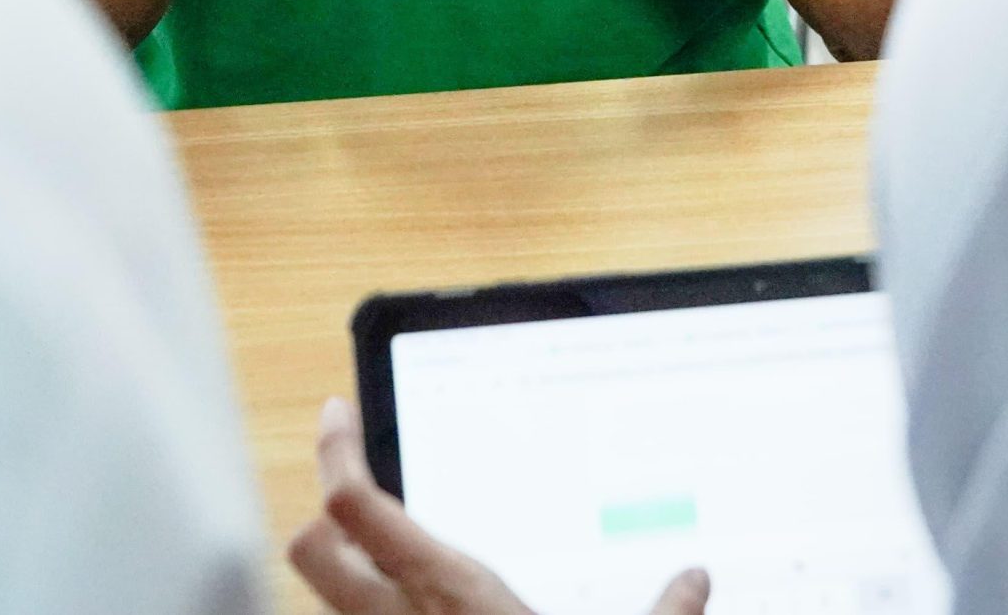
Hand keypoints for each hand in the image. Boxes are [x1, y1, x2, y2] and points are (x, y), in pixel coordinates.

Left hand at [290, 398, 711, 614]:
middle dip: (325, 514)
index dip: (335, 450)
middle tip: (354, 482)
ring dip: (353, 582)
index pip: (355, 505)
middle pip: (311, 549)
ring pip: (331, 607)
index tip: (338, 413)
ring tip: (391, 559)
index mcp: (451, 594)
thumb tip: (697, 580)